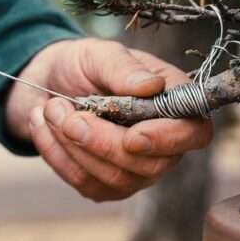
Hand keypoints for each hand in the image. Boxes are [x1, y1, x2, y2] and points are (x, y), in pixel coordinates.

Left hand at [6, 38, 212, 200]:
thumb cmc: (82, 65)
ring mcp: (135, 169)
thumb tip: (151, 86)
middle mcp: (162, 142)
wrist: (45, 84)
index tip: (133, 135)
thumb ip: (122, 68)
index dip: (169, 140)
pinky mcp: (105, 186)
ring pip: (115, 178)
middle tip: (64, 110)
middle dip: (103, 142)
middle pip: (151, 165)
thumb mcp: (98, 54)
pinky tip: (46, 128)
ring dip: (73, 144)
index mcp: (172, 103)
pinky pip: (85, 183)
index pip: (195, 133)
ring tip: (51, 109)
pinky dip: (57, 154)